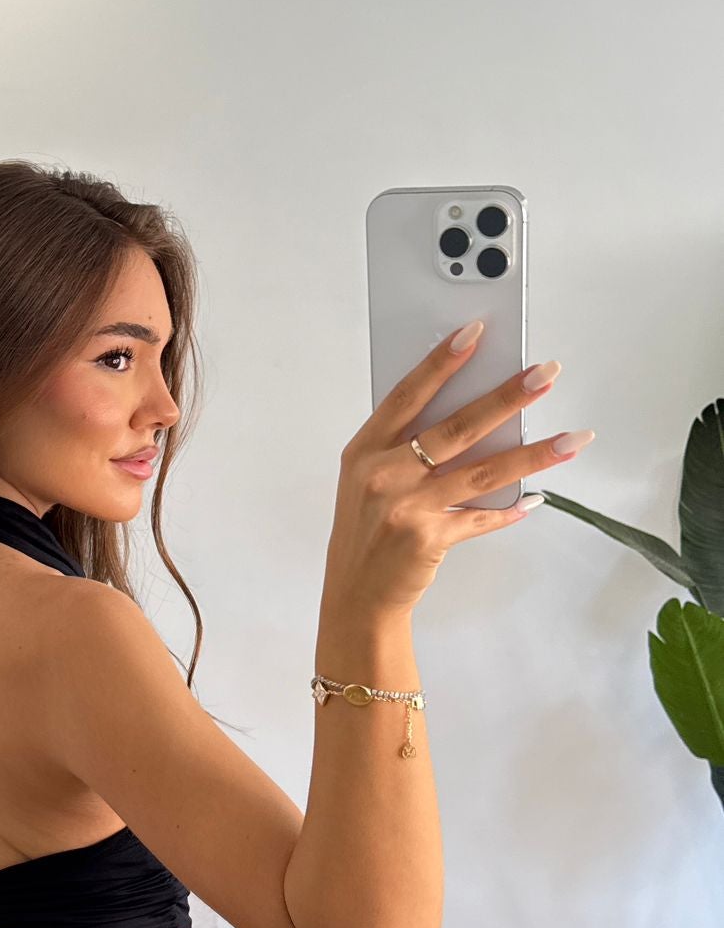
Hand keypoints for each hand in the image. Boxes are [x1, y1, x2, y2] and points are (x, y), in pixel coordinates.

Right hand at [321, 326, 589, 614]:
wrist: (355, 594)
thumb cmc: (365, 531)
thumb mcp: (367, 481)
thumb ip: (404, 447)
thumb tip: (473, 414)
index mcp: (365, 451)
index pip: (407, 395)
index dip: (441, 363)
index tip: (475, 333)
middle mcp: (383, 475)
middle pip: (456, 427)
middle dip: (507, 397)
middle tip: (545, 375)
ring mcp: (406, 508)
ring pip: (482, 471)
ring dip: (533, 453)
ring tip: (572, 438)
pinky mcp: (428, 539)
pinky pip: (481, 517)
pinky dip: (511, 508)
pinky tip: (537, 497)